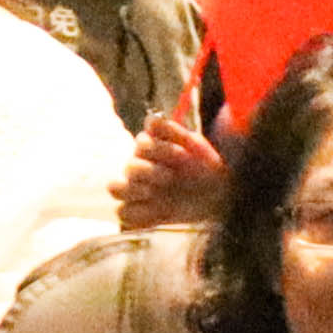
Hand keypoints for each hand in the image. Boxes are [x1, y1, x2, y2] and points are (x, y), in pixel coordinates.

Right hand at [115, 90, 225, 230]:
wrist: (218, 196)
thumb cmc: (205, 166)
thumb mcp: (194, 146)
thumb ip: (172, 132)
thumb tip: (150, 120)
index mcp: (152, 150)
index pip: (142, 143)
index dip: (160, 148)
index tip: (184, 155)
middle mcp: (141, 169)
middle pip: (129, 167)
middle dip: (149, 171)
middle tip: (170, 177)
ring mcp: (137, 191)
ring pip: (115, 189)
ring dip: (133, 190)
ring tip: (152, 193)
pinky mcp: (139, 212)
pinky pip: (122, 212)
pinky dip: (138, 212)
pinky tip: (158, 212)